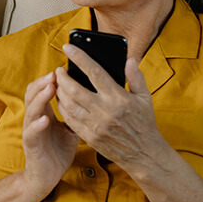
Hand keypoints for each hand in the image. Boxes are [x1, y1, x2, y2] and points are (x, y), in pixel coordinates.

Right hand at [18, 72, 77, 199]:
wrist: (47, 175)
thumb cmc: (59, 150)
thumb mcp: (71, 128)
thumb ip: (77, 113)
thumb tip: (95, 97)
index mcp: (44, 112)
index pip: (41, 89)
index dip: (49, 78)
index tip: (63, 69)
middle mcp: (35, 118)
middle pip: (32, 93)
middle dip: (43, 82)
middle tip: (55, 74)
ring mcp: (31, 130)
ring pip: (31, 109)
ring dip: (40, 97)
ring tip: (50, 88)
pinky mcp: (31, 144)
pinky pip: (31, 132)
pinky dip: (37, 124)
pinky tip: (45, 119)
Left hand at [55, 44, 166, 170]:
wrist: (144, 154)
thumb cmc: (144, 123)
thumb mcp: (145, 98)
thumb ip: (136, 77)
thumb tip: (129, 59)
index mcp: (119, 98)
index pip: (95, 72)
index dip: (80, 58)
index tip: (68, 47)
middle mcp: (105, 111)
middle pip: (75, 89)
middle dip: (62, 77)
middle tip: (58, 70)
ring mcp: (95, 125)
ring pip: (69, 105)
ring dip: (60, 92)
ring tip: (57, 84)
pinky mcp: (89, 136)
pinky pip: (70, 120)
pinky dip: (62, 108)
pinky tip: (61, 101)